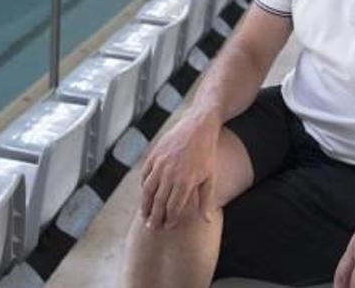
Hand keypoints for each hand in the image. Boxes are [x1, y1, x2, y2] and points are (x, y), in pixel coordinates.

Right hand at [140, 112, 220, 229]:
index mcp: (186, 182)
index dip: (169, 219)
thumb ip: (206, 200)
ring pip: (148, 190)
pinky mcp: (154, 156)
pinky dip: (144, 186)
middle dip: (155, 217)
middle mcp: (170, 174)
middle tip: (152, 227)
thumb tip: (207, 220)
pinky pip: (145, 175)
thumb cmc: (206, 154)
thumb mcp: (210, 177)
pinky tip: (145, 194)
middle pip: (159, 202)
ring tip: (145, 215)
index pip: (173, 207)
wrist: (198, 127)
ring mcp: (160, 164)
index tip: (168, 226)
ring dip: (145, 205)